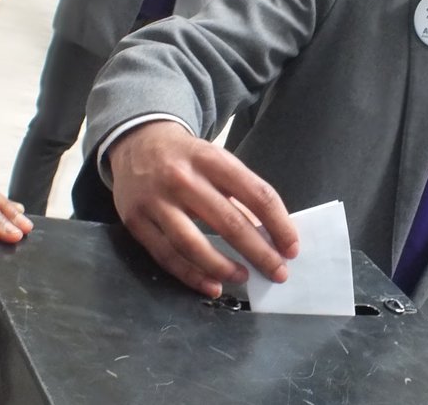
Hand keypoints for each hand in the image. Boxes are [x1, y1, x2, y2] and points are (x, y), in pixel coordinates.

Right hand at [109, 121, 298, 298]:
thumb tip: (268, 234)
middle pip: (229, 222)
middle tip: (278, 272)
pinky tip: (213, 285)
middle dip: (259, 252)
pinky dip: (192, 276)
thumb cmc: (187, 157)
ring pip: (193, 244)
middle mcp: (182, 178)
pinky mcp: (136, 221)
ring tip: (244, 277)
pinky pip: (167, 255)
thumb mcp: (216, 160)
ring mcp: (156, 200)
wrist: (137, 141)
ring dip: (223, 267)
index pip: (256, 194)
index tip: (291, 247)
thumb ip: (239, 191)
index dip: (278, 224)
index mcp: (211, 159)